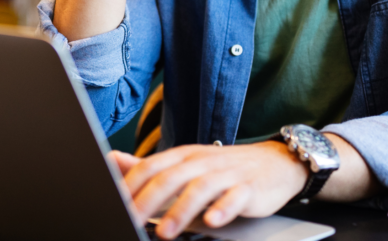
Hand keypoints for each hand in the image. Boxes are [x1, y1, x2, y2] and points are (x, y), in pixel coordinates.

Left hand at [114, 142, 307, 239]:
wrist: (275, 163)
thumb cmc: (224, 168)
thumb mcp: (185, 164)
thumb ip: (150, 168)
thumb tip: (112, 161)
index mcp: (183, 155)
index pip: (151, 166)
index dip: (130, 185)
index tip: (113, 204)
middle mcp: (202, 161)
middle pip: (170, 177)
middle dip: (147, 200)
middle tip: (130, 220)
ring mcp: (226, 173)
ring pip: (200, 188)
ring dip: (180, 210)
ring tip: (164, 232)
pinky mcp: (249, 187)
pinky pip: (235, 197)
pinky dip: (222, 209)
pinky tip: (212, 221)